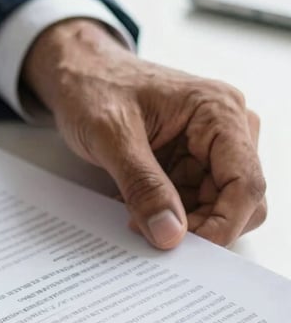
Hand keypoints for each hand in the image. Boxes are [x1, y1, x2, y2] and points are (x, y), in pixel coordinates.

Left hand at [22, 19, 266, 248]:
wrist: (77, 74)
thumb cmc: (93, 87)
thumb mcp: (111, 136)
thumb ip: (142, 185)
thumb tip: (170, 234)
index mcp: (218, 111)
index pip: (246, 182)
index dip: (223, 224)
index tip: (187, 248)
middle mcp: (227, 128)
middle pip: (239, 200)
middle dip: (200, 225)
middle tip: (152, 234)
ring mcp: (211, 146)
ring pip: (217, 206)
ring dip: (181, 221)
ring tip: (136, 217)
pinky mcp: (192, 160)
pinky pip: (194, 201)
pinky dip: (169, 213)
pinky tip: (137, 208)